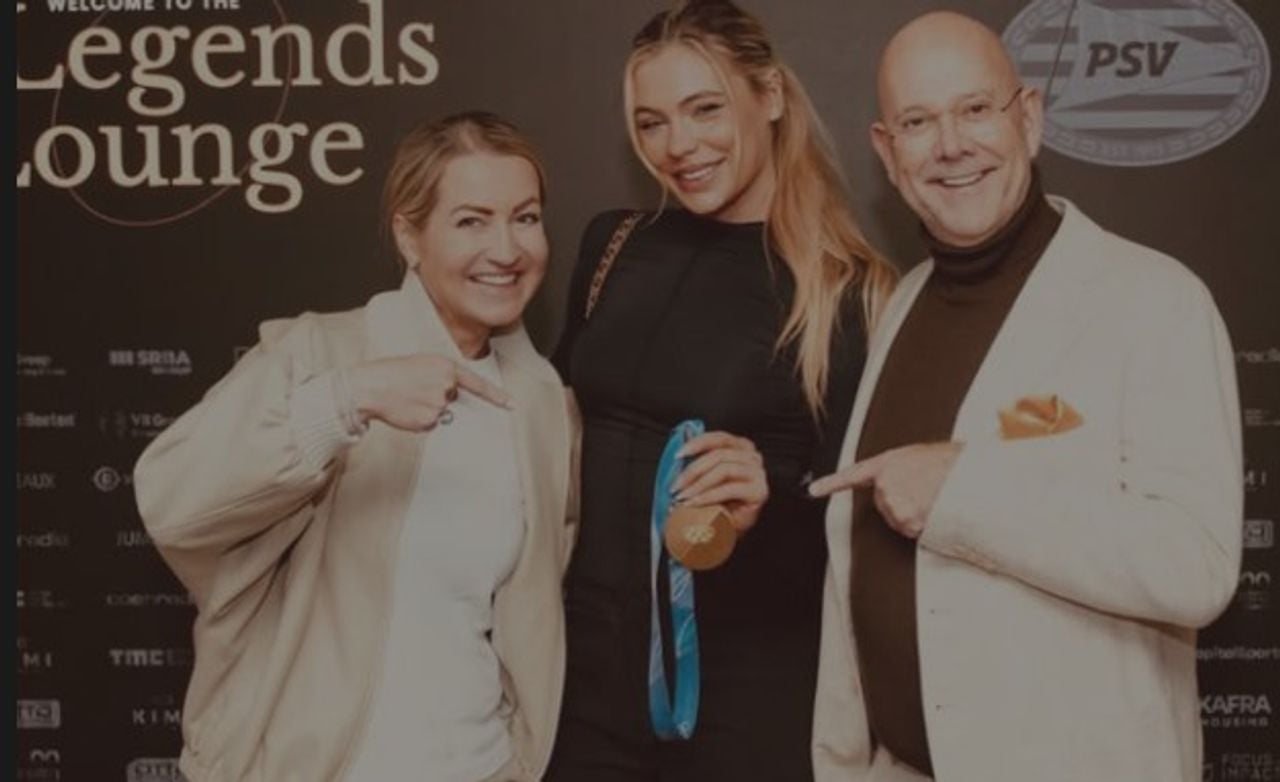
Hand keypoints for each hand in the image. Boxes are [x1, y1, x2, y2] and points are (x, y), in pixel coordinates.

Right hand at [348, 355, 510, 431]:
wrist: (370, 385)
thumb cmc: (392, 373)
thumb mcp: (421, 365)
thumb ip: (441, 377)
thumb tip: (449, 397)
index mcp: (446, 366)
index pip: (478, 384)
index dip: (497, 396)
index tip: (512, 405)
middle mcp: (447, 385)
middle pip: (452, 398)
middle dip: (437, 397)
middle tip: (414, 390)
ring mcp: (439, 403)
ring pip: (441, 413)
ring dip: (426, 410)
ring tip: (407, 399)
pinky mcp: (429, 420)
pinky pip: (430, 424)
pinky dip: (419, 421)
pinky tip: (406, 410)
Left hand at [671, 431, 767, 532]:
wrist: (728, 529)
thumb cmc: (717, 503)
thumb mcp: (705, 478)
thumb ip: (697, 464)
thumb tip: (678, 457)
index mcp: (740, 447)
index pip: (718, 438)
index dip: (697, 443)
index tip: (678, 455)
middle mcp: (752, 457)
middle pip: (719, 455)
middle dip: (693, 470)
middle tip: (676, 485)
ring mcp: (757, 473)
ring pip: (723, 469)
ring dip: (698, 484)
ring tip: (683, 496)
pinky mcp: (758, 491)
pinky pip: (729, 489)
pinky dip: (708, 496)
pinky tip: (694, 503)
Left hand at [808, 441, 961, 538]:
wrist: (972, 474)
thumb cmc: (954, 464)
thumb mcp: (923, 456)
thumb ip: (905, 470)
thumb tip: (911, 482)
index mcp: (888, 463)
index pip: (853, 474)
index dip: (831, 483)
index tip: (813, 490)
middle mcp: (886, 484)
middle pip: (884, 504)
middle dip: (902, 502)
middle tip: (927, 493)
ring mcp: (895, 504)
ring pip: (898, 519)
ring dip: (914, 515)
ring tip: (935, 500)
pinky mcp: (907, 521)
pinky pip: (912, 530)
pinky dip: (923, 526)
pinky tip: (937, 512)